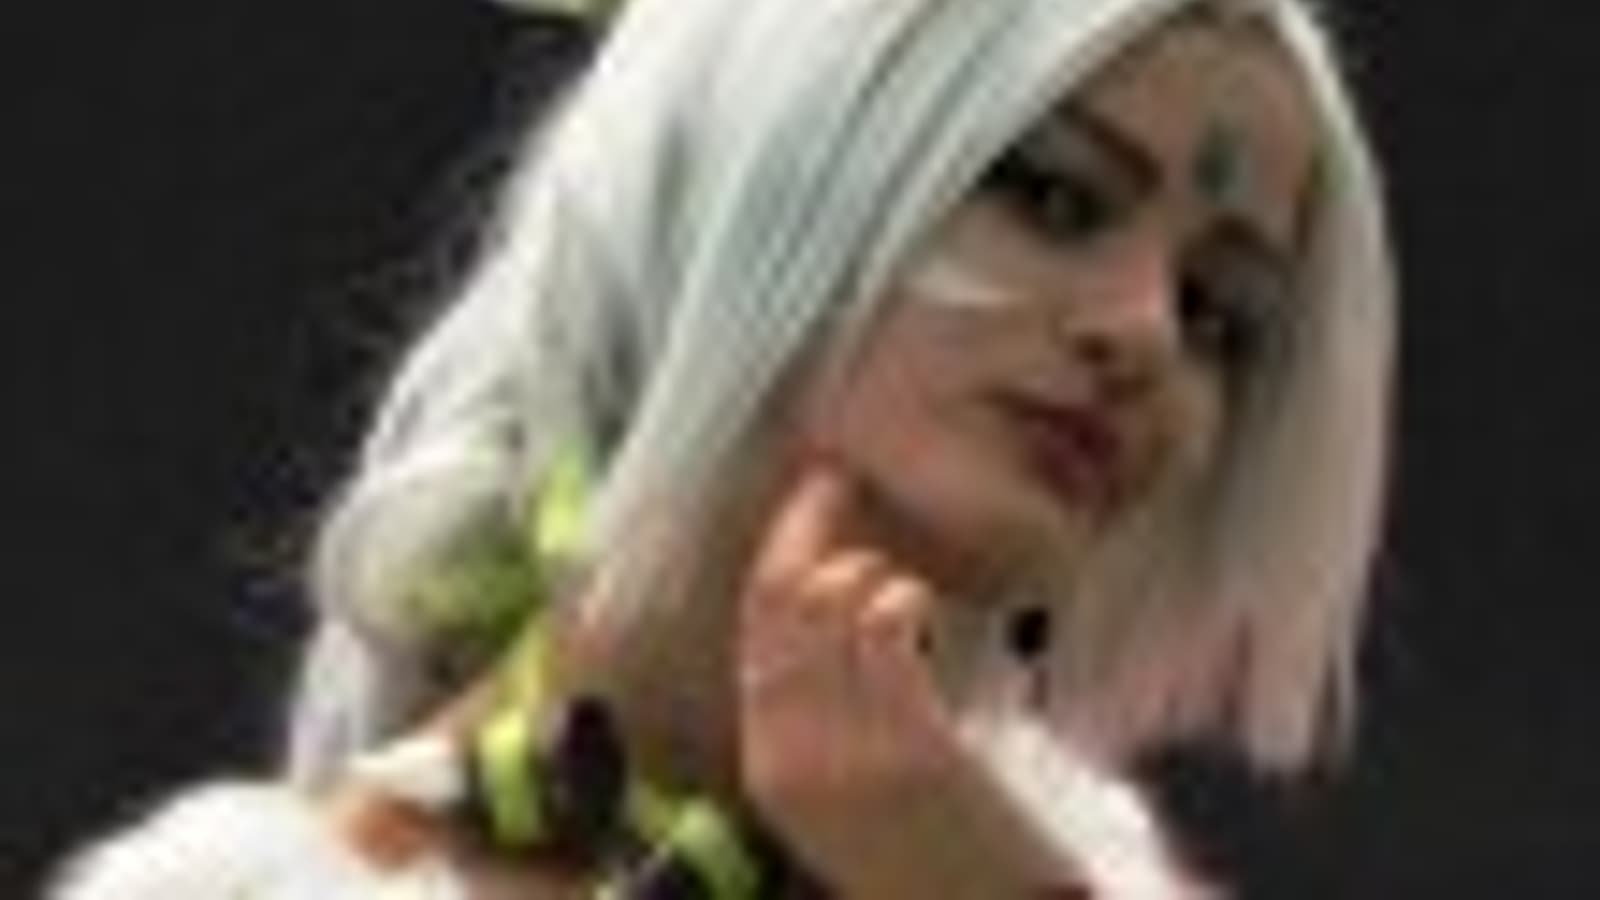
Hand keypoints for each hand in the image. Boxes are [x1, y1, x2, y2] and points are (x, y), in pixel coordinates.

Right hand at [738, 463, 1083, 898]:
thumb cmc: (926, 862)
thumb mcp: (846, 801)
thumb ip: (827, 724)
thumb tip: (837, 628)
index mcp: (769, 767)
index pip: (754, 632)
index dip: (777, 556)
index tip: (803, 509)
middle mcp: (792, 753)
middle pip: (779, 605)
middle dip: (804, 526)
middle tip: (835, 481)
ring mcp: (848, 749)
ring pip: (828, 610)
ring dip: (861, 565)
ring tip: (892, 572)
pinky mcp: (911, 748)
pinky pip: (885, 633)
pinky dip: (897, 595)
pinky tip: (915, 598)